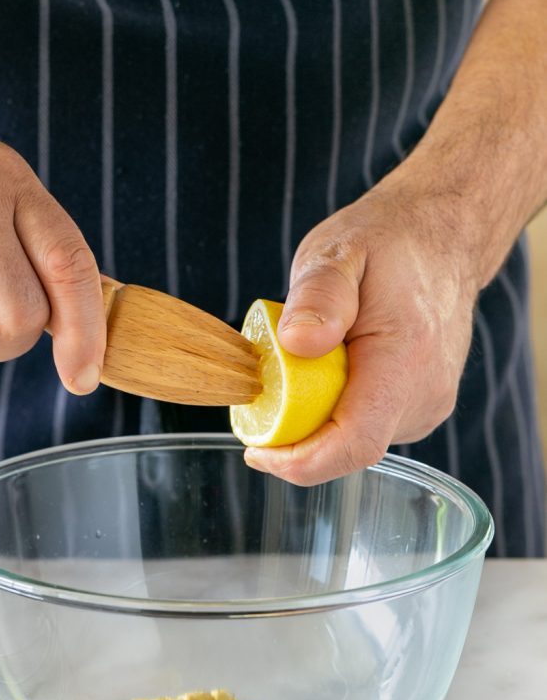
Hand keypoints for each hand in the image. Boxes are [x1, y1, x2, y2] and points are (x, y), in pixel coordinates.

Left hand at [244, 170, 484, 483]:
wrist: (443, 237)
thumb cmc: (389, 241)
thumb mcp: (339, 252)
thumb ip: (318, 297)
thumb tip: (296, 343)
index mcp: (405, 362)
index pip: (354, 443)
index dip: (299, 462)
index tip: (255, 451)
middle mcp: (425, 395)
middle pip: (346, 448)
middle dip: (296, 435)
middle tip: (267, 384)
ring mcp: (428, 406)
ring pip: (354, 439)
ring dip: (316, 418)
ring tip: (305, 364)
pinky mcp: (421, 408)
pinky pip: (366, 425)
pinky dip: (336, 408)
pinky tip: (331, 370)